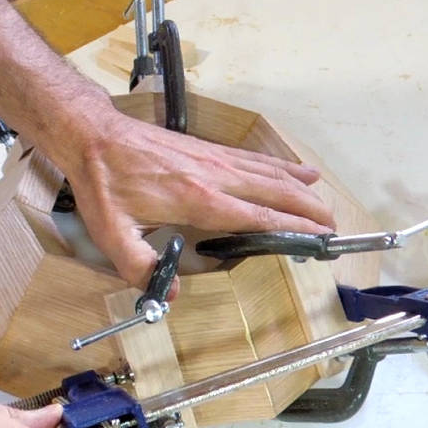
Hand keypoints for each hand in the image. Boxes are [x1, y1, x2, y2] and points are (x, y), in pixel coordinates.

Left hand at [64, 112, 335, 292]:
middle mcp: (214, 175)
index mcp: (197, 198)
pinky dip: (281, 166)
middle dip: (308, 209)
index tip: (319, 237)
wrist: (94, 134)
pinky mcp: (207, 150)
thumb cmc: (103, 182)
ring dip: (300, 189)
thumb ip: (140, 265)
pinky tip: (296, 170)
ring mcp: (213, 158)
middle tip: (334, 227)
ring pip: (269, 173)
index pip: (257, 216)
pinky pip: (254, 159)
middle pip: (274, 192)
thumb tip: (171, 293)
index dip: (292, 227)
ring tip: (324, 203)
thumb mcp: (111, 232)